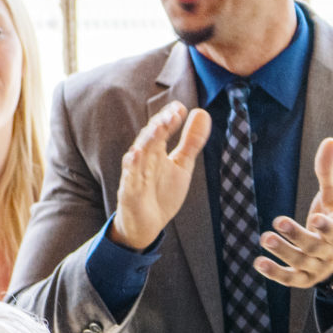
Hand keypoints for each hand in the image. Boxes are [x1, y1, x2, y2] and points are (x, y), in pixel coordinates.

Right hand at [110, 102, 212, 251]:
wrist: (148, 224)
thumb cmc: (162, 191)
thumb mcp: (182, 164)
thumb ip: (191, 141)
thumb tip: (203, 112)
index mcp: (156, 151)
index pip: (161, 129)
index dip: (170, 118)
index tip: (180, 108)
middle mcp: (144, 159)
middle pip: (150, 138)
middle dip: (161, 125)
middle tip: (174, 114)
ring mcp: (135, 174)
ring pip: (139, 153)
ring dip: (148, 139)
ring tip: (160, 126)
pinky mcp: (129, 192)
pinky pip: (129, 178)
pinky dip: (132, 166)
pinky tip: (135, 154)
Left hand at [258, 135, 332, 287]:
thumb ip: (328, 171)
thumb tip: (330, 140)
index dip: (327, 228)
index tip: (316, 218)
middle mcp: (329, 252)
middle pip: (314, 247)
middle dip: (296, 235)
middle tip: (277, 222)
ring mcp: (316, 268)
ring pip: (300, 262)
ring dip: (282, 252)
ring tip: (265, 238)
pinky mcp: (303, 278)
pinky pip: (290, 279)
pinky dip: (275, 273)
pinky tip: (259, 263)